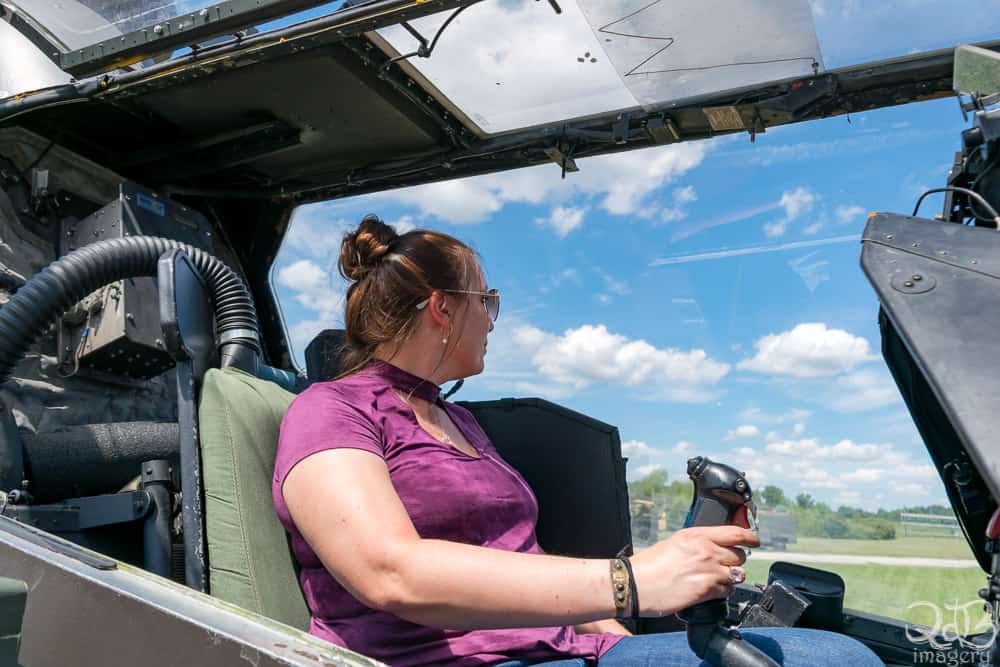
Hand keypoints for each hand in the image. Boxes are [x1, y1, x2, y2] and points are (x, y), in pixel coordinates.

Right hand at [629, 526, 759, 616]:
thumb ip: (698, 542)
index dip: (751, 537)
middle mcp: (706, 551)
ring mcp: (709, 571)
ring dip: (729, 577)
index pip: (736, 533)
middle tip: (724, 564)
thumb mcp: (674, 542)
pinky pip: (727, 591)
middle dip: (735, 561)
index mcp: (697, 535)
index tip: (755, 540)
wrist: (635, 585)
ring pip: (736, 575)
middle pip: (740, 556)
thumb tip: (714, 546)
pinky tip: (708, 590)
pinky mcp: (707, 591)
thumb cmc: (648, 565)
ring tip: (714, 579)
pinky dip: (721, 592)